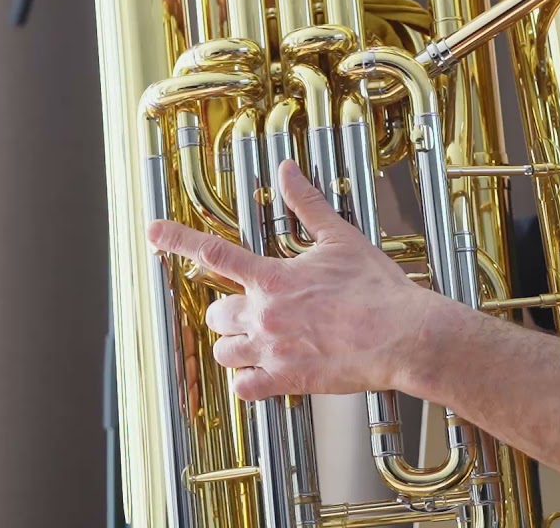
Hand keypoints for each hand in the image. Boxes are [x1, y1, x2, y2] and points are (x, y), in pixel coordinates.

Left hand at [147, 159, 442, 400]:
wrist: (404, 335)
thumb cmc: (378, 290)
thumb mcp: (341, 239)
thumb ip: (307, 205)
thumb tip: (288, 171)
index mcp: (274, 278)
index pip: (213, 252)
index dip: (177, 239)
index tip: (154, 233)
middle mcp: (265, 315)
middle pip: (215, 314)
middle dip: (227, 311)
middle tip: (250, 310)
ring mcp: (272, 351)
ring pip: (224, 352)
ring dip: (235, 346)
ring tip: (258, 341)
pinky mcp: (286, 382)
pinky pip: (244, 388)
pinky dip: (248, 381)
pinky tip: (262, 374)